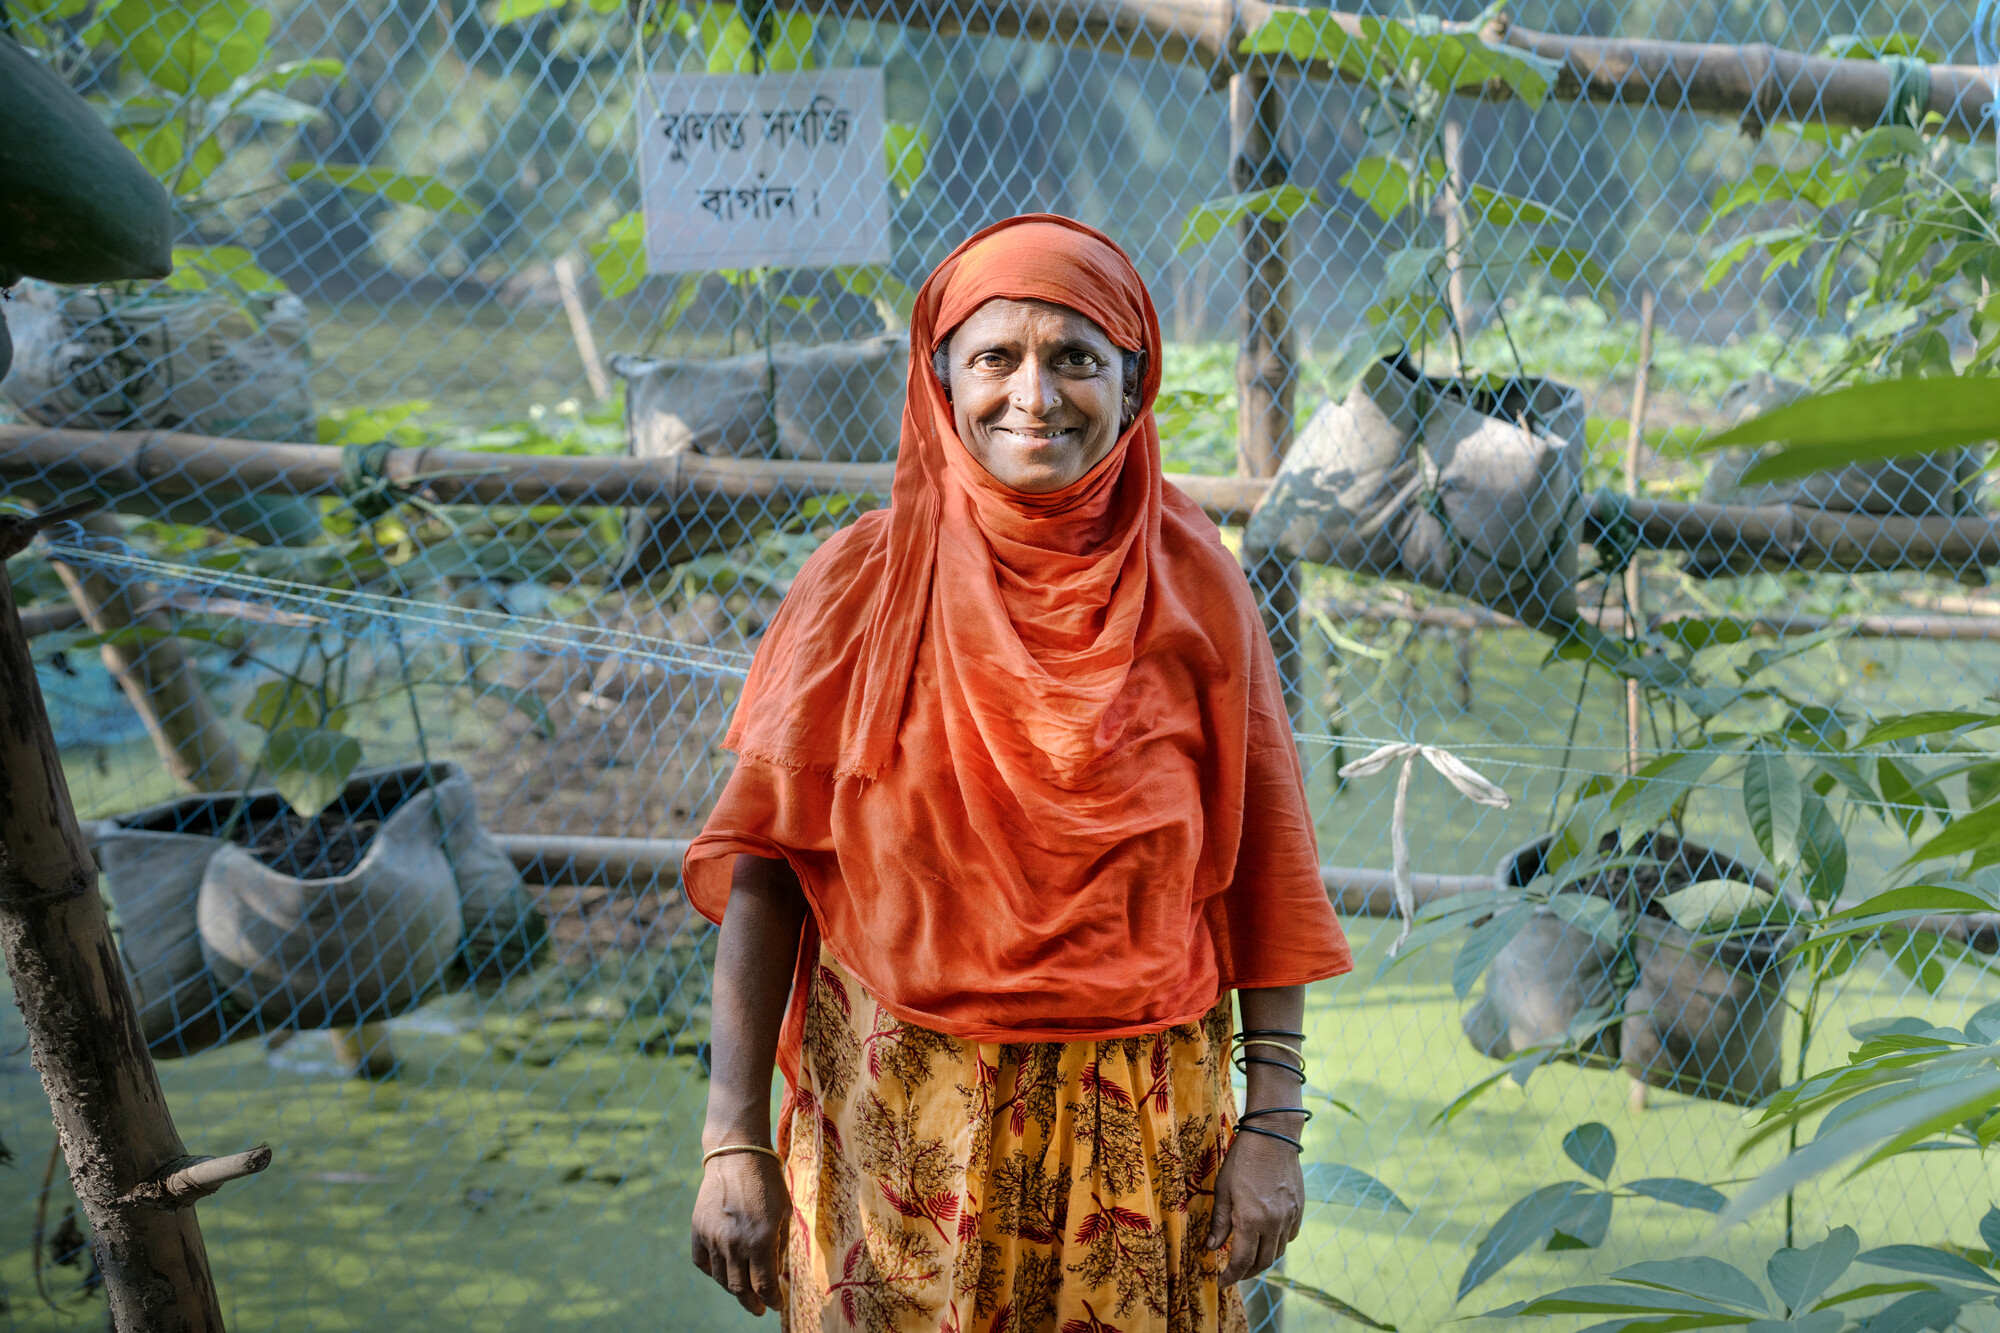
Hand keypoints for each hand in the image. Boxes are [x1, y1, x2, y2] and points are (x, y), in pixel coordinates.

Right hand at [691, 1151, 790, 1314]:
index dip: (771, 1300)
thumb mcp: (784, 1212)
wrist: (736, 1154)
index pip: (764, 1285)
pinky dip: (712, 1272)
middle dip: (752, 1303)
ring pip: (720, 1279)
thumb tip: (775, 1273)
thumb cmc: (767, 1182)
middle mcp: (735, 1244)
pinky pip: (702, 1263)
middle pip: (740, 1289)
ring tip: (743, 1291)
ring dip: (733, 1289)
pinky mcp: (698, 1230)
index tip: (775, 1305)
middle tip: (758, 1309)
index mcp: (761, 1240)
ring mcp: (713, 1238)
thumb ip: (780, 1246)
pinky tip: (722, 1271)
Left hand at [1205, 1127, 1303, 1286]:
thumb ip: (1220, 1222)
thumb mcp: (1223, 1189)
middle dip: (1246, 1273)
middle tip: (1233, 1274)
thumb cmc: (1242, 1160)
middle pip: (1262, 1262)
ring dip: (1262, 1260)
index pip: (1242, 1262)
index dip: (1231, 1276)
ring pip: (1277, 1252)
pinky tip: (1266, 1239)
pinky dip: (1277, 1244)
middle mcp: (1273, 1223)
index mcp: (1251, 1220)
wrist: (1273, 1137)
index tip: (1221, 1283)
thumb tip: (1213, 1247)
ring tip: (1248, 1259)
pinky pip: (1289, 1236)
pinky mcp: (1298, 1209)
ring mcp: (1288, 1217)